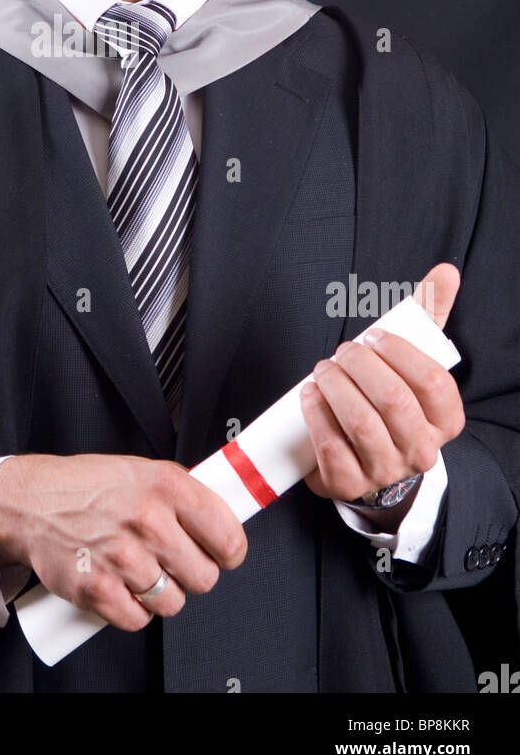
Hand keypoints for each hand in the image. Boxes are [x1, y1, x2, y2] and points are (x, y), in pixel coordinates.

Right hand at [0, 452, 246, 631]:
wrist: (33, 502)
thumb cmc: (89, 487)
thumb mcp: (144, 472)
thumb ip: (183, 498)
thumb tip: (225, 521)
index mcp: (167, 485)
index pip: (229, 537)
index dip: (228, 552)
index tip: (220, 553)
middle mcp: (148, 520)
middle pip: (204, 578)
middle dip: (190, 574)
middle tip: (169, 560)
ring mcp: (122, 556)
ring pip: (173, 603)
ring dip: (158, 594)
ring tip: (137, 570)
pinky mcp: (98, 589)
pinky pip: (138, 620)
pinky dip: (130, 610)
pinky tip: (119, 585)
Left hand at [301, 263, 464, 501]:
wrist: (366, 459)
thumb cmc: (391, 399)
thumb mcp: (412, 359)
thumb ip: (427, 315)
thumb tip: (445, 271)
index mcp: (445, 420)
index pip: (432, 383)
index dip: (399, 353)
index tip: (373, 337)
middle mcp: (421, 451)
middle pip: (394, 402)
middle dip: (361, 368)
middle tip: (342, 352)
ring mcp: (386, 471)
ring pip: (362, 425)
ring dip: (336, 388)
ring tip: (324, 370)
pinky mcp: (348, 483)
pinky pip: (332, 449)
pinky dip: (317, 416)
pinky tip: (309, 395)